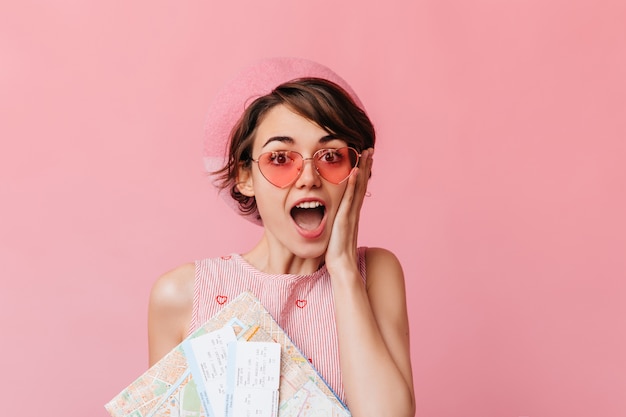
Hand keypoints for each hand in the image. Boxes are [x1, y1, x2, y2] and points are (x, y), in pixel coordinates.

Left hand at [325, 147, 373, 273]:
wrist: (341, 264)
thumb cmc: (337, 252)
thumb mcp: (336, 232)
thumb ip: (336, 222)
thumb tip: (332, 219)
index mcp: (351, 212)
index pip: (358, 188)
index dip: (362, 173)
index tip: (364, 159)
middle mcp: (354, 210)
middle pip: (362, 183)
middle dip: (366, 166)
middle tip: (370, 149)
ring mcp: (351, 213)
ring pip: (359, 187)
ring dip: (363, 168)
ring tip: (366, 153)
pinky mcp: (345, 217)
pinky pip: (350, 197)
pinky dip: (353, 183)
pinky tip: (355, 170)